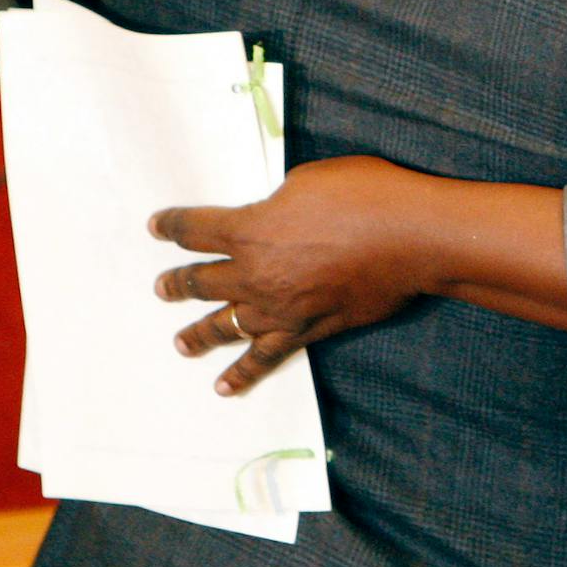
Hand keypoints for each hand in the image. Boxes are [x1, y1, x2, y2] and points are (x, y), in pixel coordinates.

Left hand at [150, 156, 440, 395]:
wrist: (411, 238)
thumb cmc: (366, 196)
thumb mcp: (311, 180)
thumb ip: (281, 201)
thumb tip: (277, 217)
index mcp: (250, 229)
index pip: (196, 229)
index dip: (171, 227)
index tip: (156, 227)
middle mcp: (255, 274)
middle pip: (202, 281)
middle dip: (178, 284)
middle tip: (163, 289)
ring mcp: (279, 308)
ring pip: (225, 325)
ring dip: (198, 335)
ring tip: (182, 343)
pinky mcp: (307, 330)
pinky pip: (266, 357)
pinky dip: (242, 374)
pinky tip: (224, 386)